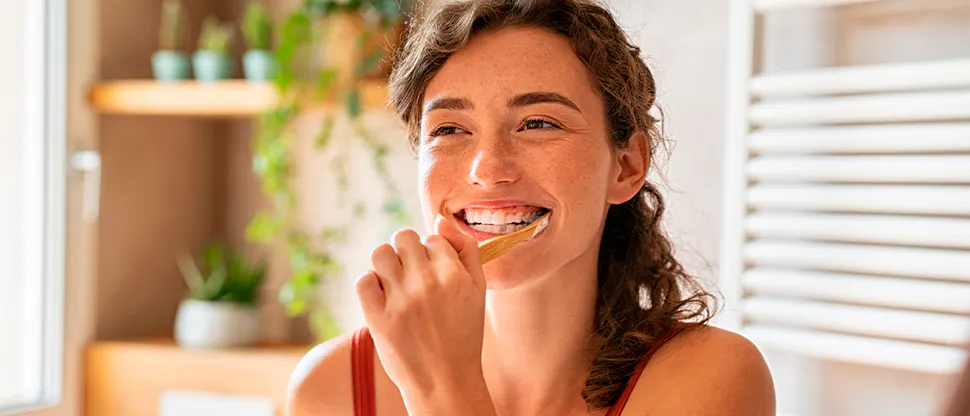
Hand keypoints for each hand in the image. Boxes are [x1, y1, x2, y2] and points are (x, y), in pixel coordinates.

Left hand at [356, 215, 494, 414]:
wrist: (445, 381)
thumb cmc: (463, 334)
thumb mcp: (478, 290)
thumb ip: (466, 250)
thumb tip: (439, 219)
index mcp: (454, 274)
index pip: (432, 237)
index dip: (431, 254)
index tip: (434, 276)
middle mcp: (427, 282)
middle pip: (403, 237)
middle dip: (406, 252)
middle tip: (412, 277)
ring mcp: (401, 300)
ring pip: (380, 253)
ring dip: (386, 264)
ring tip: (395, 284)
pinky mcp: (378, 318)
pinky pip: (363, 280)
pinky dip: (370, 285)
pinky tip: (383, 299)